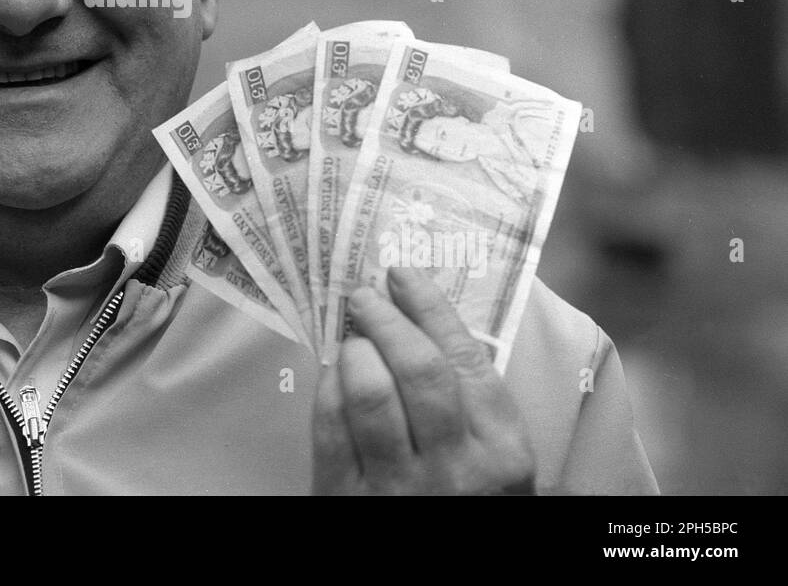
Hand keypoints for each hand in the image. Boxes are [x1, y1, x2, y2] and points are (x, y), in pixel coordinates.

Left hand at [312, 266, 535, 494]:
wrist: (439, 570)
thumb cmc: (466, 499)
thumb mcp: (492, 456)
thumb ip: (471, 396)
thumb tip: (424, 312)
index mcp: (503, 451)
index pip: (465, 359)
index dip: (429, 306)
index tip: (403, 274)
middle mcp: (456, 469)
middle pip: (418, 369)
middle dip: (386, 319)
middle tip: (364, 294)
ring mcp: (400, 488)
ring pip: (370, 395)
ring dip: (355, 351)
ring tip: (352, 337)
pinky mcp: (348, 499)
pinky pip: (330, 428)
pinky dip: (327, 390)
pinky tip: (332, 374)